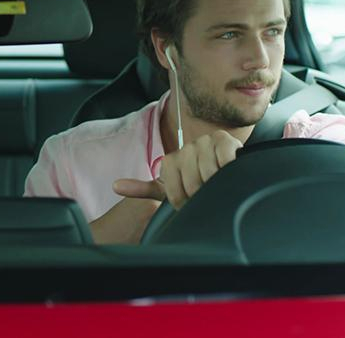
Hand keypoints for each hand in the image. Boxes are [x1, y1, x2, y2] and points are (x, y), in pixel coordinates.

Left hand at [113, 130, 242, 209]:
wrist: (223, 172)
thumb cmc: (194, 182)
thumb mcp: (168, 188)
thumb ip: (143, 188)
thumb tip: (115, 186)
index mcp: (171, 160)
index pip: (175, 194)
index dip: (185, 203)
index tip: (190, 201)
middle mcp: (186, 148)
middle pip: (193, 184)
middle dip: (202, 195)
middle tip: (207, 192)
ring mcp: (206, 142)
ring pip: (209, 174)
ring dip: (216, 184)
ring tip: (219, 183)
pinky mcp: (226, 140)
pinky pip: (225, 159)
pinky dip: (228, 168)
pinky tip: (229, 171)